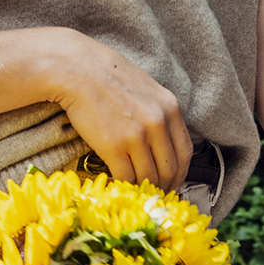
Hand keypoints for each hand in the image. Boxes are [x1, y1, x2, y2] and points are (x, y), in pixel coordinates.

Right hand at [36, 30, 191, 187]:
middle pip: (169, 168)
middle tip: (155, 195)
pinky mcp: (113, 146)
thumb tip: (162, 140)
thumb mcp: (147, 88)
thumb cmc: (108, 75)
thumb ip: (159, 112)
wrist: (77, 69)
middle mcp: (158, 123)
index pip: (185, 152)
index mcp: (170, 108)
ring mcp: (136, 136)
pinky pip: (126, 177)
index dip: (180, 173)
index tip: (173, 182)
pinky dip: (124, 186)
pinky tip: (119, 186)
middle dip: (164, 186)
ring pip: (148, 176)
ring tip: (137, 192)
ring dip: (144, 188)